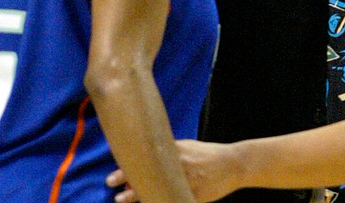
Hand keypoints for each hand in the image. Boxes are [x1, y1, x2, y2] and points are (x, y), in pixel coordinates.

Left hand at [105, 140, 240, 202]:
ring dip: (138, 196)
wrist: (233, 164)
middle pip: (148, 176)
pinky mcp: (194, 196)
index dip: (128, 169)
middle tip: (111, 187)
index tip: (112, 176)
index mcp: (177, 152)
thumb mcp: (188, 147)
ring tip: (121, 199)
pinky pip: (174, 201)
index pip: (146, 159)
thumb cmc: (207, 155)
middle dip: (128, 183)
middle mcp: (179, 166)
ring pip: (157, 191)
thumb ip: (169, 151)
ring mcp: (187, 182)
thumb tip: (148, 155)